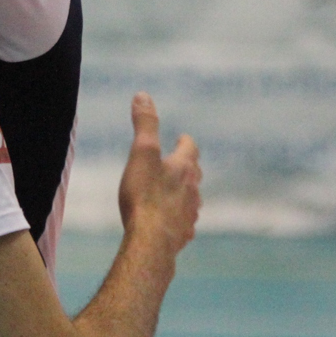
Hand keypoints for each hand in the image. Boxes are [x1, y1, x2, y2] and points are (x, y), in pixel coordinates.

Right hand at [116, 92, 200, 254]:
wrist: (151, 241)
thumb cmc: (144, 196)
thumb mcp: (141, 153)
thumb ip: (145, 124)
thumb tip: (143, 95)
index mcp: (183, 167)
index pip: (190, 148)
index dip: (185, 142)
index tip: (181, 138)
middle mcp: (192, 189)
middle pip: (195, 174)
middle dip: (188, 167)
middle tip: (180, 163)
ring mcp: (190, 213)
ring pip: (192, 199)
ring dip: (185, 193)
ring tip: (175, 193)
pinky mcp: (183, 234)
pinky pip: (184, 222)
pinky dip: (179, 217)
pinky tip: (171, 222)